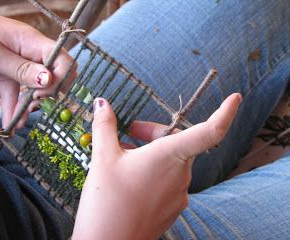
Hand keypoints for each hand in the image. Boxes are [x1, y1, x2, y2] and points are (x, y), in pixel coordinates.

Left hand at [0, 7, 75, 128]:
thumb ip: (22, 69)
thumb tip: (49, 81)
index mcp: (33, 42)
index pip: (64, 61)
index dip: (60, 80)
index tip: (41, 93)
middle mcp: (33, 51)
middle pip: (57, 74)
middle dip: (50, 93)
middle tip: (34, 102)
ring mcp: (23, 61)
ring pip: (38, 85)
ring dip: (32, 104)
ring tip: (20, 121)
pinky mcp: (10, 69)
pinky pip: (18, 89)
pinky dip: (15, 106)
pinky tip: (10, 122)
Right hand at [73, 93, 241, 239]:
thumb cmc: (106, 202)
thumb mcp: (102, 158)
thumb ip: (105, 127)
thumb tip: (102, 104)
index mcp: (169, 157)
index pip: (209, 132)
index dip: (225, 113)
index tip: (234, 98)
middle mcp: (181, 176)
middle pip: (177, 142)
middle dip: (153, 133)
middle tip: (128, 132)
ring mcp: (179, 195)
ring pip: (171, 162)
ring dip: (150, 153)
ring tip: (122, 156)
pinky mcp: (172, 208)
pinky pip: (168, 181)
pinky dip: (153, 172)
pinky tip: (130, 177)